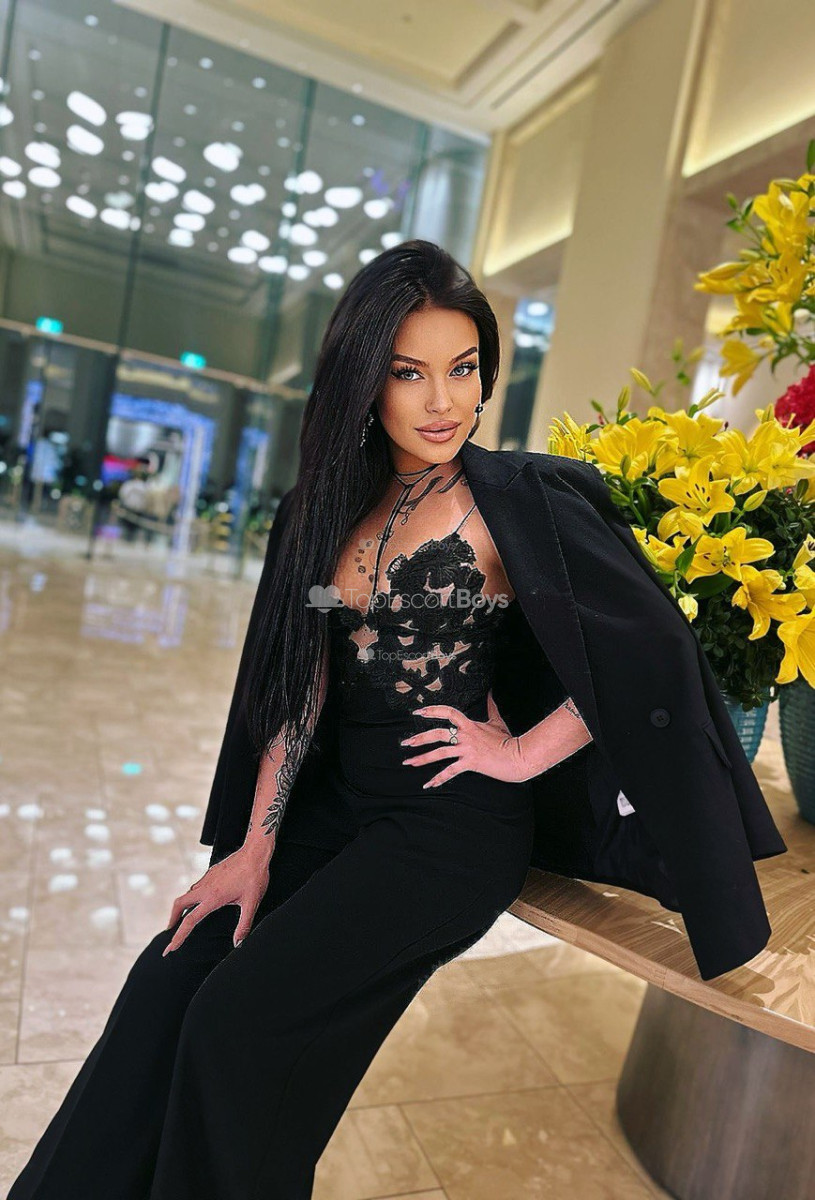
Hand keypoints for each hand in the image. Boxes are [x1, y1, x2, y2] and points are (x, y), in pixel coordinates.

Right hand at [162, 840, 272, 955]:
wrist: (255, 853)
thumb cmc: (254, 877)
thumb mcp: (251, 903)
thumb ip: (244, 926)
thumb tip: (238, 944)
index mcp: (213, 898)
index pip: (190, 921)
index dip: (178, 936)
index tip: (170, 948)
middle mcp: (206, 888)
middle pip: (179, 904)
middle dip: (172, 919)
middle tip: (171, 932)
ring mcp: (207, 878)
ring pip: (188, 894)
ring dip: (182, 907)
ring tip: (183, 919)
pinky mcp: (211, 872)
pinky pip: (197, 886)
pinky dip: (193, 897)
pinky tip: (201, 900)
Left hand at [400, 690, 530, 786]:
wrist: (517, 756)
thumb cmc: (508, 740)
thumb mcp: (497, 720)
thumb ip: (491, 706)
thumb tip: (490, 693)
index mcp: (469, 724)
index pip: (448, 712)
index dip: (432, 711)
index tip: (418, 712)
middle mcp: (465, 736)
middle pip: (437, 734)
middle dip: (419, 738)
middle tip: (405, 743)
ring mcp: (467, 750)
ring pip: (439, 753)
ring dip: (422, 759)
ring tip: (409, 762)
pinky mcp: (470, 763)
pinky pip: (450, 772)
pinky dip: (438, 779)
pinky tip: (428, 785)